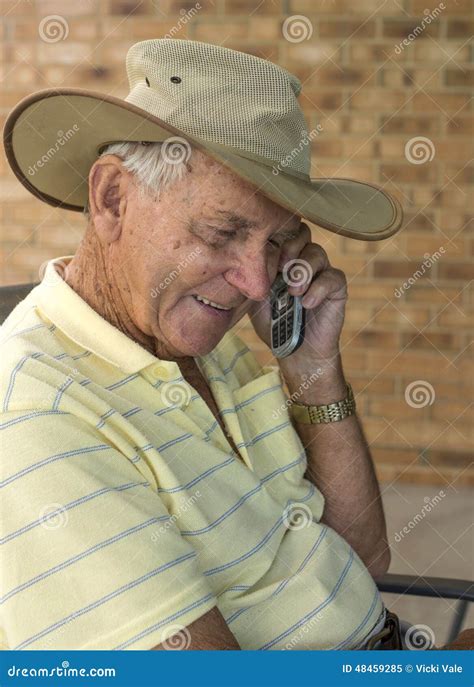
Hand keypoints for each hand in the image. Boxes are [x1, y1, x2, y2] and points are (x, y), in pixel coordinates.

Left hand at [248, 222, 347, 380]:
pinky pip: (333, 276)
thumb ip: (252, 279)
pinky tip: (306, 303)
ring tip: (293, 292)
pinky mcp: (337, 289)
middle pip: (303, 234)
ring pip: (317, 253)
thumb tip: (239, 260)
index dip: (277, 237)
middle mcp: (303, 262)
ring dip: (302, 270)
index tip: (264, 254)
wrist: (295, 352)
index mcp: (283, 260)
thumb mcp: (255, 300)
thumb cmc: (273, 325)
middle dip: (291, 247)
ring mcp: (321, 273)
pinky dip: (319, 288)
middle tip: (281, 268)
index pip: (284, 232)